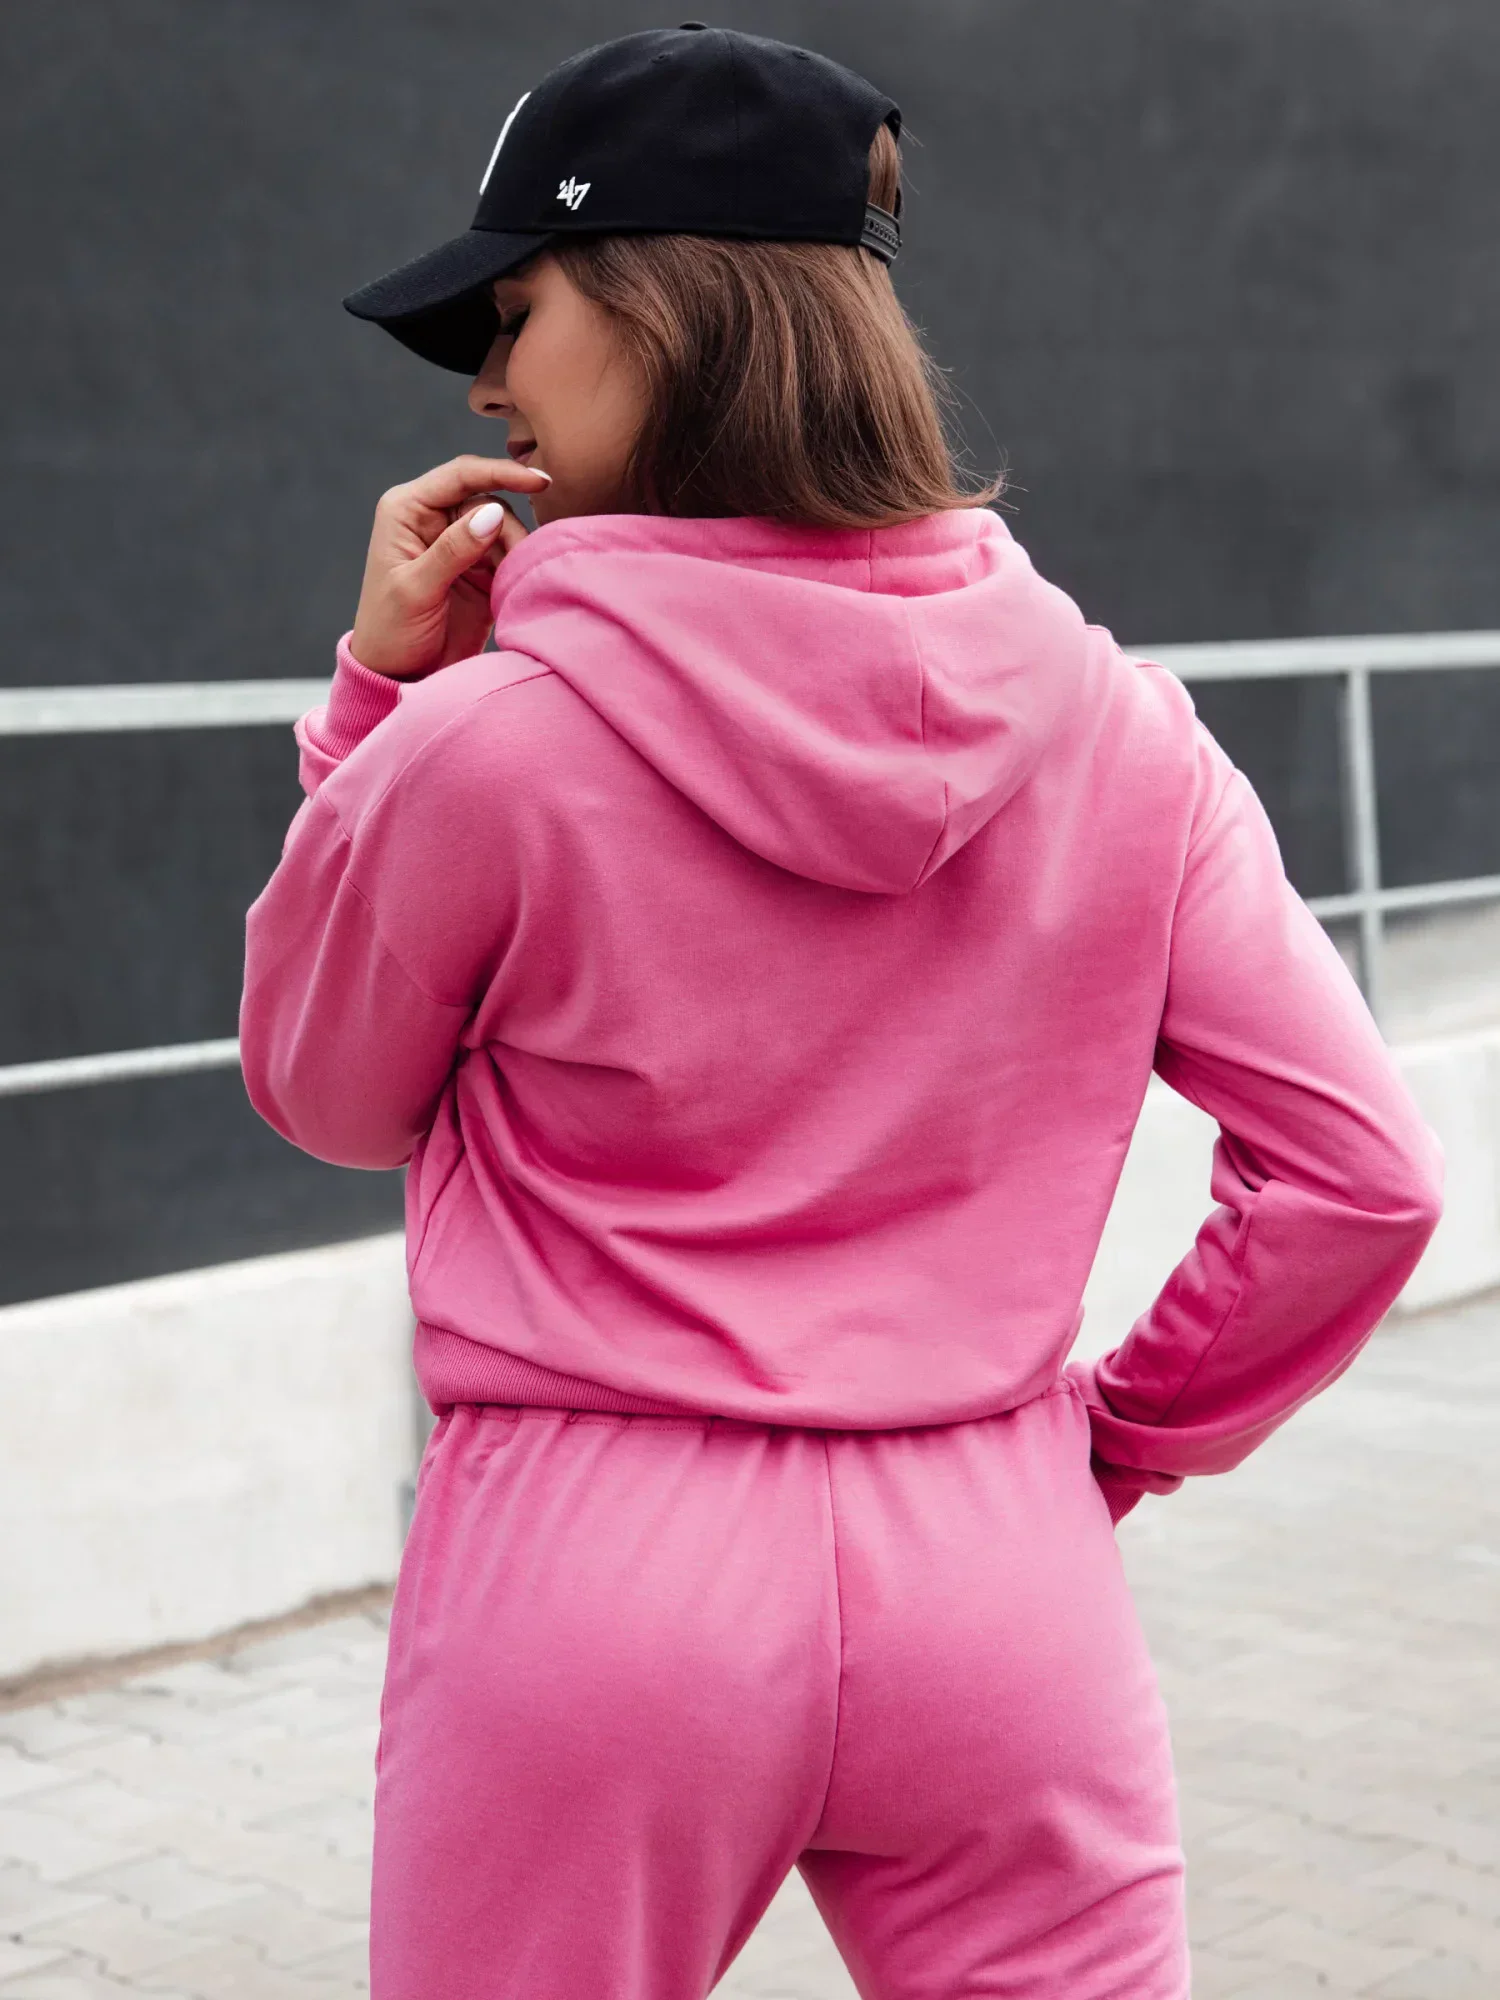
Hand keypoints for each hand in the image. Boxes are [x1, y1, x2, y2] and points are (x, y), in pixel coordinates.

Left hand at [349, 455, 549, 679]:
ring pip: (504, 528)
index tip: (539, 482)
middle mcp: (434, 519)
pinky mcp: (479, 570)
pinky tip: (513, 587)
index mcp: (407, 510)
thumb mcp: (415, 590)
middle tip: (515, 563)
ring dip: (514, 550)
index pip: (460, 475)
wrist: (399, 674)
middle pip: (488, 501)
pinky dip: (517, 567)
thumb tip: (492, 512)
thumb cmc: (391, 631)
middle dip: (507, 528)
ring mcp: (458, 544)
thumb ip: (453, 550)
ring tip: (509, 583)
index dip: (501, 473)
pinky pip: (509, 555)